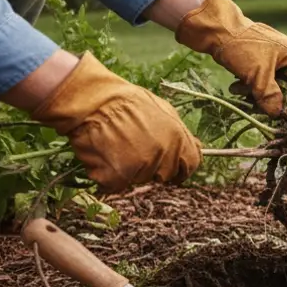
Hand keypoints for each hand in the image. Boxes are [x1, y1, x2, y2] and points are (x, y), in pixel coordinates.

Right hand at [31, 53, 200, 193]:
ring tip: (115, 146)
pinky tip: (103, 155)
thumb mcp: (163, 109)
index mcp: (177, 138)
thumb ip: (179, 132)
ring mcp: (140, 167)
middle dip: (153, 167)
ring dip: (129, 169)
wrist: (93, 101)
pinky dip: (108, 175)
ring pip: (139, 179)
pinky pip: (116, 184)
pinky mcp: (116, 176)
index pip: (191, 164)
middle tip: (134, 149)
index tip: (174, 170)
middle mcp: (162, 155)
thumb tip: (194, 147)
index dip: (182, 168)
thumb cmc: (126, 101)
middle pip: (164, 174)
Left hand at [175, 0, 286, 115]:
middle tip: (257, 109)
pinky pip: (257, 79)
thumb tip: (277, 114)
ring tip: (239, 91)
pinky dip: (248, 85)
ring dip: (255, 93)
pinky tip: (235, 86)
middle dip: (270, 99)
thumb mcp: (258, 76)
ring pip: (269, 85)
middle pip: (285, 88)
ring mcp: (270, 57)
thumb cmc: (241, 48)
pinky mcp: (255, 59)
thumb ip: (270, 97)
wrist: (214, 27)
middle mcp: (285, 56)